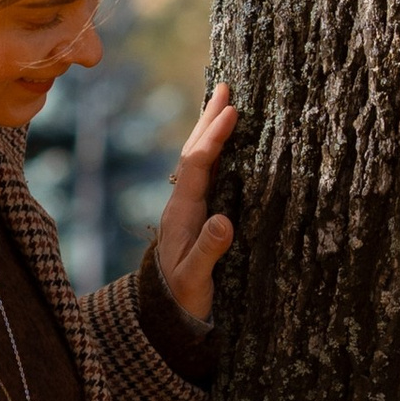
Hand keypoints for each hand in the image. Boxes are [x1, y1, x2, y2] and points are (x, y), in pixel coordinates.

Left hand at [155, 81, 237, 321]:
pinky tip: (225, 142)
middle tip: (226, 88)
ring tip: (225, 102)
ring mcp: (189, 206)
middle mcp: (182, 203)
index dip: (213, 138)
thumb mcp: (196, 278)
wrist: (167, 312)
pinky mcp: (198, 213)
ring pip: (198, 159)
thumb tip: (225, 220)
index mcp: (182, 212)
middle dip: (209, 120)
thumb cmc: (184, 297)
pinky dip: (215, 150)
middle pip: (194, 152)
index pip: (197, 165)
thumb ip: (208, 251)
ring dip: (210, 130)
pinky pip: (206, 172)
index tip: (232, 111)